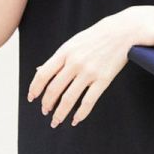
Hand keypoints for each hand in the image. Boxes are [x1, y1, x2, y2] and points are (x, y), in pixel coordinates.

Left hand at [27, 9, 142, 127]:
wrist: (121, 32)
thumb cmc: (95, 38)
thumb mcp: (72, 43)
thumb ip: (57, 59)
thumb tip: (39, 72)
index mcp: (64, 52)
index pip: (43, 75)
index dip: (35, 89)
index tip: (32, 98)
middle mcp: (75, 63)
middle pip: (54, 89)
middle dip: (47, 104)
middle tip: (45, 111)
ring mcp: (89, 72)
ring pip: (69, 99)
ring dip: (60, 113)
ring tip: (56, 121)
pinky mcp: (103, 79)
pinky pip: (88, 101)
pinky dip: (80, 114)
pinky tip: (75, 120)